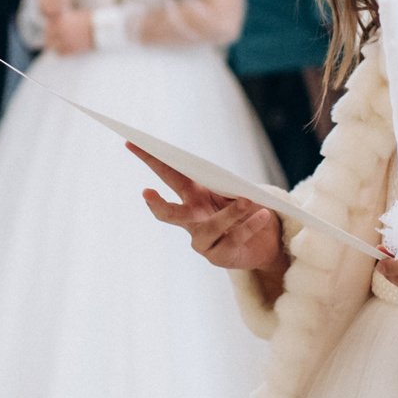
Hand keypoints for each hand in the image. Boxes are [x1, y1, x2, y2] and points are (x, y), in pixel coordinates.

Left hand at [45, 10, 95, 55]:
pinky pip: (61, 53)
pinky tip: (63, 50)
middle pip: (48, 37)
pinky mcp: (72, 49)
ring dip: (55, 46)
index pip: (48, 27)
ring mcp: (66, 40)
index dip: (48, 30)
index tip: (50, 32)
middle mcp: (61, 31)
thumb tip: (56, 25)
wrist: (101, 28)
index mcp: (61, 20)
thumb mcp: (74, 16)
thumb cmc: (90, 20)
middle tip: (52, 40)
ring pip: (53, 47)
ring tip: (57, 46)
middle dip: (50, 39)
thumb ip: (64, 20)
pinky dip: (61, 52)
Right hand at [131, 145, 287, 281]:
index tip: (132, 142)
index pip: (168, 173)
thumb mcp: (235, 191)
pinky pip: (234, 237)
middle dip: (157, 204)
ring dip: (230, 213)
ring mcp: (202, 240)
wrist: (266, 242)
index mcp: (192, 194)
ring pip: (209, 227)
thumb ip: (227, 186)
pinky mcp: (218, 256)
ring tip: (248, 201)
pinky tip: (262, 215)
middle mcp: (191, 218)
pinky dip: (250, 224)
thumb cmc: (247, 209)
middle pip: (169, 213)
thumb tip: (231, 188)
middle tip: (147, 193)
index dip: (149, 158)